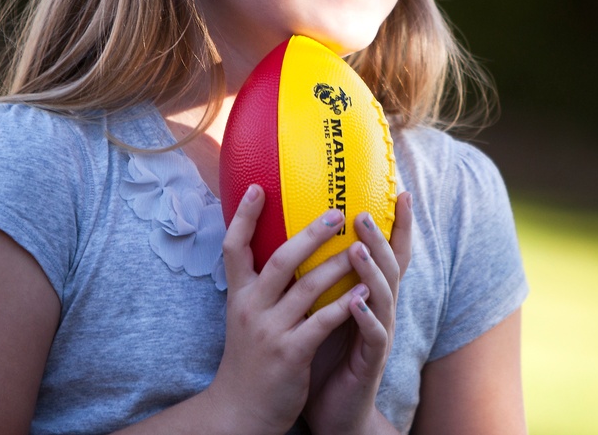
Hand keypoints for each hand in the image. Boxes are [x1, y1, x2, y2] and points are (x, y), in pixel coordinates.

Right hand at [206, 184, 358, 434]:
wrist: (241, 410)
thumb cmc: (250, 359)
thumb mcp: (244, 318)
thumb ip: (259, 287)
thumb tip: (278, 253)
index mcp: (239, 295)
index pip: (233, 247)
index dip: (244, 217)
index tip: (258, 187)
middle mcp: (251, 307)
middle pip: (280, 259)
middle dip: (310, 233)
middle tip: (337, 212)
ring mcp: (270, 330)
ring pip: (308, 288)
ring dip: (337, 264)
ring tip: (360, 247)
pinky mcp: (291, 353)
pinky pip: (323, 321)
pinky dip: (344, 303)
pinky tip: (364, 288)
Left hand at [303, 191, 413, 434]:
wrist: (332, 409)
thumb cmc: (323, 351)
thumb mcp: (318, 307)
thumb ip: (314, 273)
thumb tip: (290, 231)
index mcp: (365, 292)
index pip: (386, 252)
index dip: (397, 224)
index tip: (400, 190)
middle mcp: (377, 308)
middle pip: (387, 266)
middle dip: (378, 238)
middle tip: (363, 212)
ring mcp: (377, 334)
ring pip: (383, 296)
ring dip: (371, 271)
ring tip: (356, 249)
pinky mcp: (370, 362)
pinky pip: (372, 337)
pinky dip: (366, 318)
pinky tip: (356, 303)